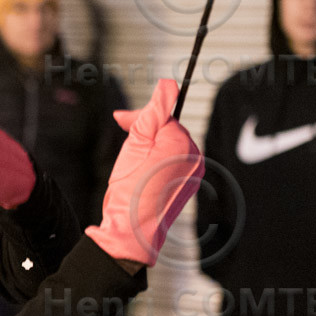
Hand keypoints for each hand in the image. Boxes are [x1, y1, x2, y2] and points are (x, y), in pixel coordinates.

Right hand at [85, 79, 202, 265]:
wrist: (131, 232)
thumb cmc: (129, 189)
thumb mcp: (136, 143)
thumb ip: (154, 111)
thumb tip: (168, 83)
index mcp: (183, 143)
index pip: (163, 114)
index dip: (140, 117)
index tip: (120, 120)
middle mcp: (195, 157)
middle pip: (168, 129)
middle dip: (145, 132)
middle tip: (125, 145)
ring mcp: (194, 173)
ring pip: (169, 146)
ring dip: (149, 148)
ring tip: (131, 165)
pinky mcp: (188, 186)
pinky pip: (173, 163)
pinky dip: (156, 163)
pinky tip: (141, 176)